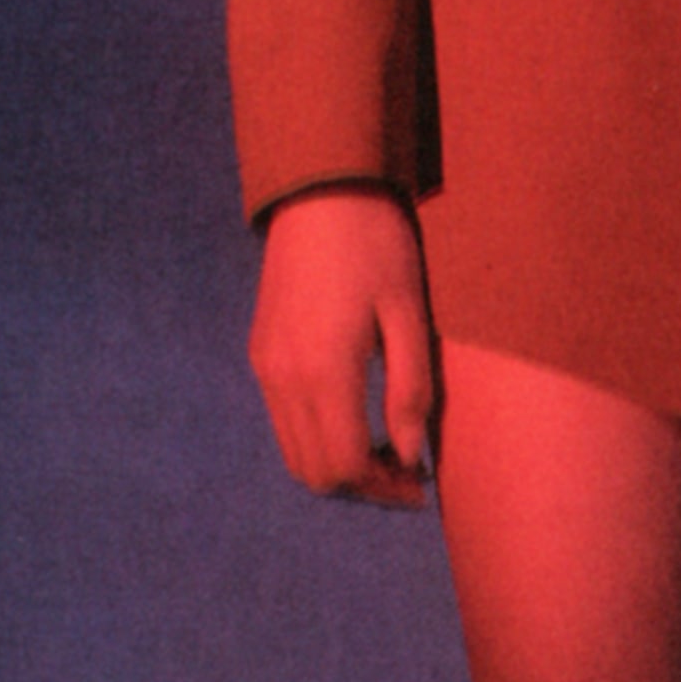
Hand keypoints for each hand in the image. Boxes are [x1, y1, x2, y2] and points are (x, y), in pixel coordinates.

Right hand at [248, 186, 441, 505]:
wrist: (320, 193)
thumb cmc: (377, 246)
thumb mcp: (408, 314)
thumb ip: (410, 390)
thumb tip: (412, 456)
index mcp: (324, 370)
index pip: (346, 466)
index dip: (386, 488)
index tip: (421, 485)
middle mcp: (283, 378)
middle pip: (314, 473)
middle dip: (362, 486)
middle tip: (406, 473)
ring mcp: (264, 368)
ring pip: (294, 454)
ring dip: (338, 466)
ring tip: (385, 449)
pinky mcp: (259, 354)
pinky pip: (283, 422)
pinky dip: (317, 438)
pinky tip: (355, 417)